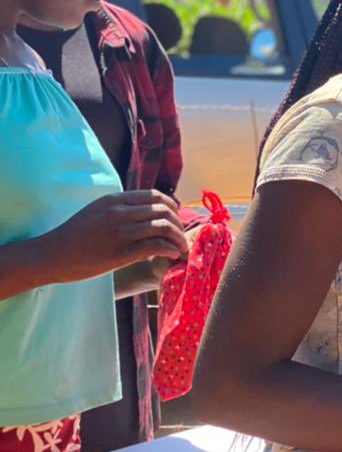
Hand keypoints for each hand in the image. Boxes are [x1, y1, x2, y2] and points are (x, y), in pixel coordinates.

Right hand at [42, 190, 188, 282]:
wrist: (51, 255)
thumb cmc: (75, 237)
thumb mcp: (97, 213)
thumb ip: (120, 210)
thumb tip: (147, 214)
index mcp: (114, 200)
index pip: (155, 196)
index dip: (172, 206)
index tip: (177, 218)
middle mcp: (119, 212)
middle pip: (164, 210)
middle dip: (179, 223)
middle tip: (180, 236)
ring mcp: (120, 232)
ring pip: (163, 226)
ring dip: (178, 238)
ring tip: (180, 248)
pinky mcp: (120, 252)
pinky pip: (156, 246)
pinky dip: (170, 249)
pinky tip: (172, 255)